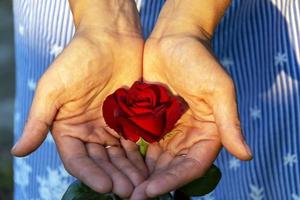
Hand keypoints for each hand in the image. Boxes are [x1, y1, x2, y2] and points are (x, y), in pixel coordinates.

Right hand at [12, 0, 146, 197]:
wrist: (110, 39)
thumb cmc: (77, 60)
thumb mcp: (53, 89)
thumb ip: (38, 121)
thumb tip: (17, 152)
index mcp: (68, 128)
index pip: (77, 159)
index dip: (89, 174)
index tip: (104, 186)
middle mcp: (89, 131)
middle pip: (101, 162)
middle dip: (113, 177)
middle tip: (128, 192)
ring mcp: (110, 127)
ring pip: (119, 156)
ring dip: (128, 172)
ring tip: (140, 186)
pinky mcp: (129, 120)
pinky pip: (134, 142)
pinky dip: (140, 157)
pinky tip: (148, 168)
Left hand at [131, 1, 251, 197]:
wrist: (174, 39)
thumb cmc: (199, 60)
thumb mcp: (218, 89)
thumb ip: (229, 122)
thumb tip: (246, 156)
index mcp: (207, 133)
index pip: (191, 165)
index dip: (173, 180)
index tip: (152, 190)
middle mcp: (188, 136)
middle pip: (171, 167)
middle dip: (154, 182)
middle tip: (132, 196)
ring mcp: (167, 130)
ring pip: (154, 160)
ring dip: (140, 174)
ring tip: (122, 186)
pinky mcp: (150, 121)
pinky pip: (140, 143)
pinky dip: (131, 156)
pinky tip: (117, 165)